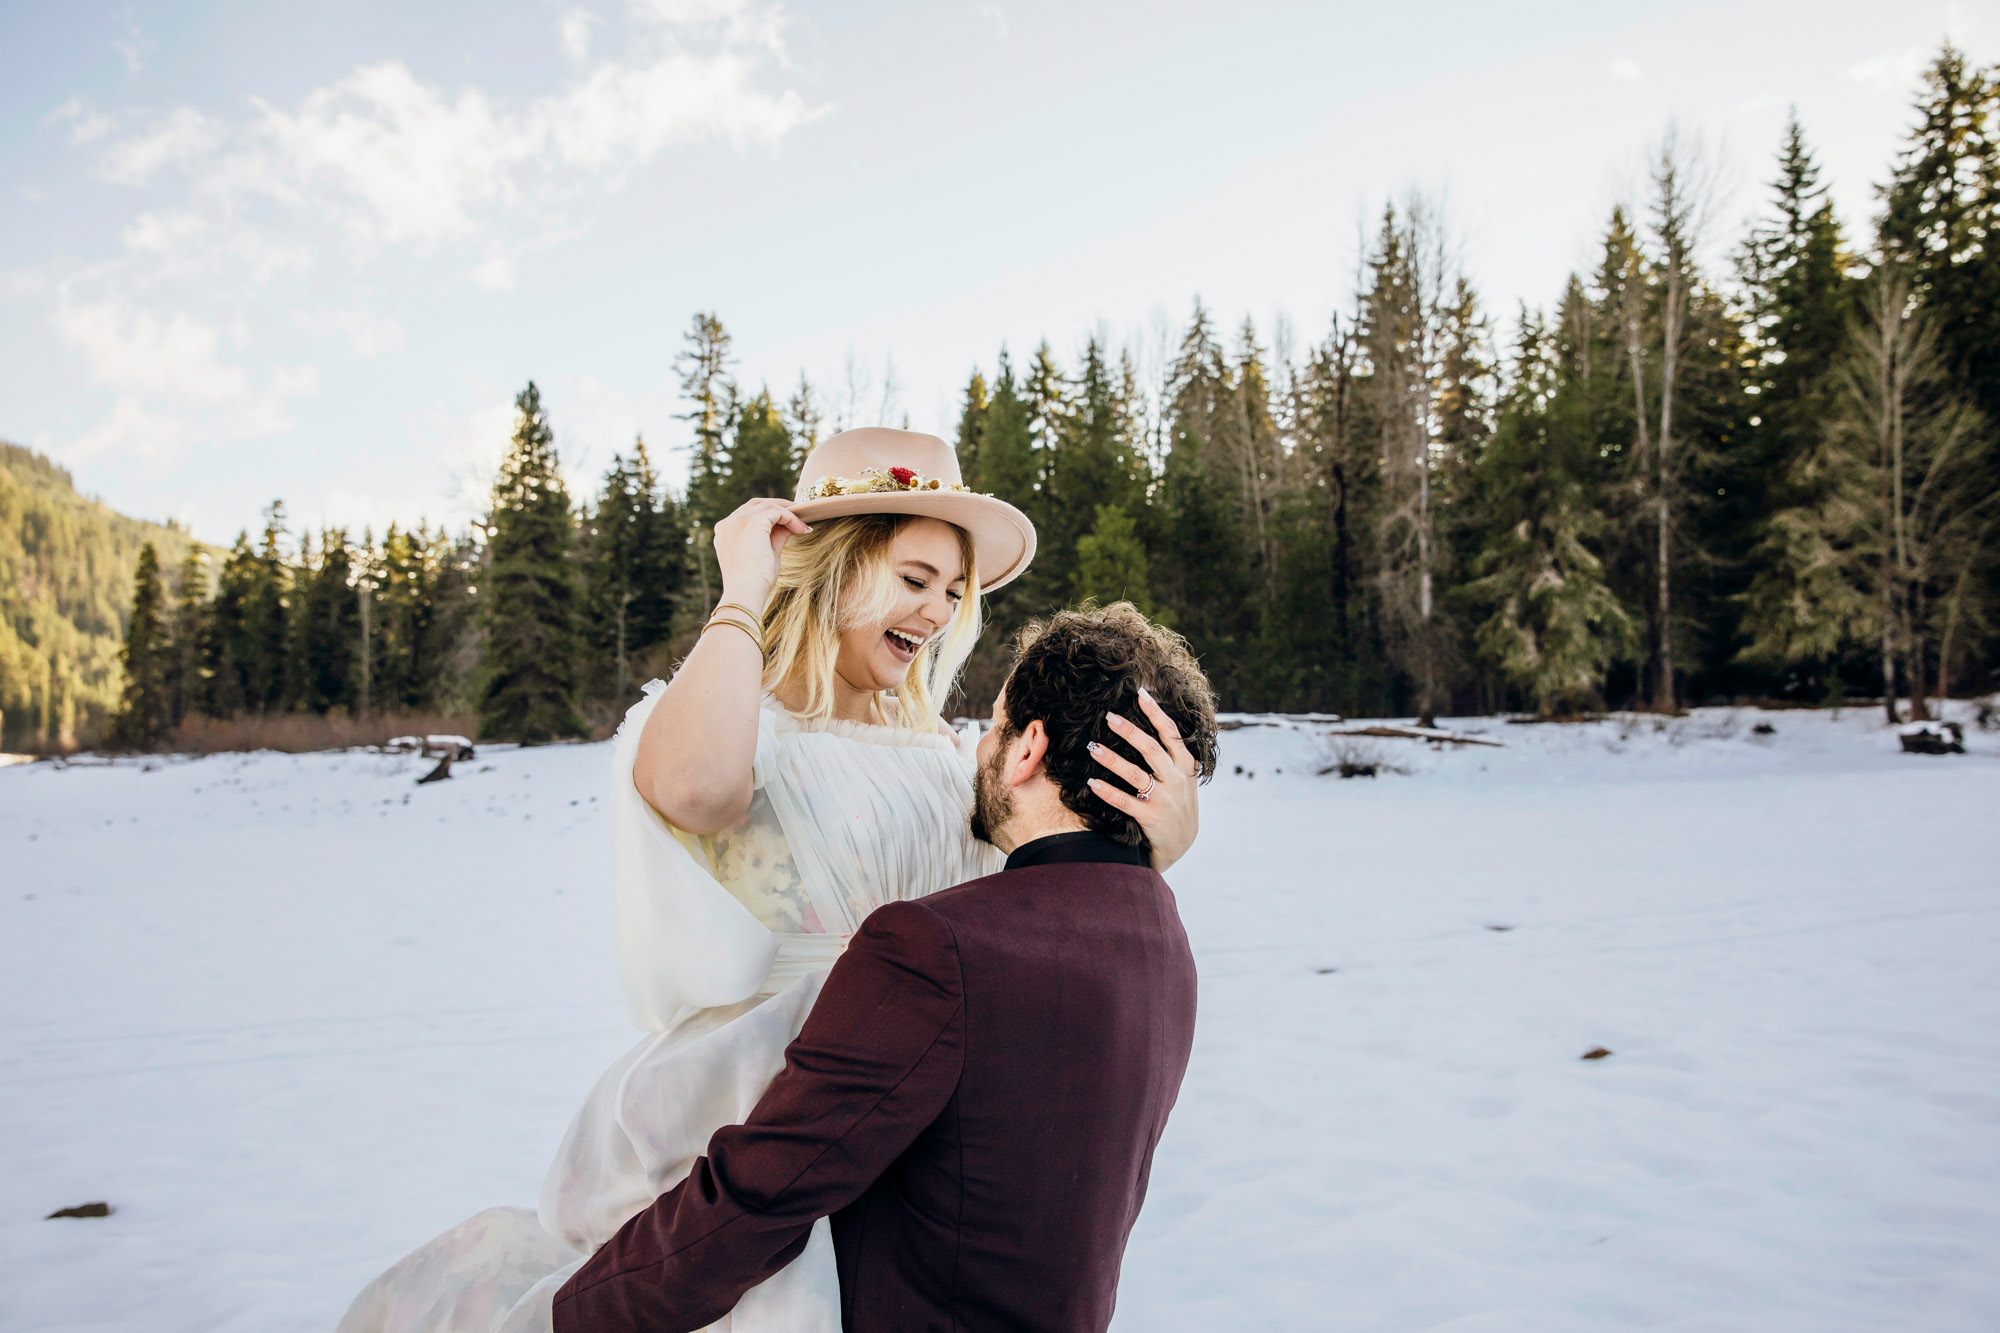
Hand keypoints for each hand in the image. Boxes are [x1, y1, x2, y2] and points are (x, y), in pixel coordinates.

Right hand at [713, 497, 809, 606]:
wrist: (746, 592)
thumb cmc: (755, 581)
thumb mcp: (766, 553)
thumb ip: (774, 536)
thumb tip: (790, 524)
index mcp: (725, 533)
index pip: (748, 513)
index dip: (769, 514)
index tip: (788, 522)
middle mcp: (728, 524)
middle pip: (756, 504)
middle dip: (778, 507)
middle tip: (798, 513)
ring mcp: (737, 521)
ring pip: (767, 506)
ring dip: (788, 513)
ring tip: (803, 525)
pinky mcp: (751, 522)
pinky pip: (776, 512)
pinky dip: (791, 518)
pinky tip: (802, 530)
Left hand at [1086, 686, 1201, 872]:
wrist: (1182, 846)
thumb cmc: (1178, 807)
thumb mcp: (1185, 780)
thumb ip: (1175, 759)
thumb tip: (1161, 726)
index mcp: (1185, 767)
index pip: (1171, 734)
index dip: (1156, 713)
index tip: (1140, 694)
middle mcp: (1176, 780)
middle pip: (1151, 749)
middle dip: (1129, 731)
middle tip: (1108, 717)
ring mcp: (1164, 799)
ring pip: (1135, 774)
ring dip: (1111, 759)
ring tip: (1092, 747)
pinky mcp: (1151, 817)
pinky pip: (1125, 801)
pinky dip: (1108, 791)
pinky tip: (1092, 783)